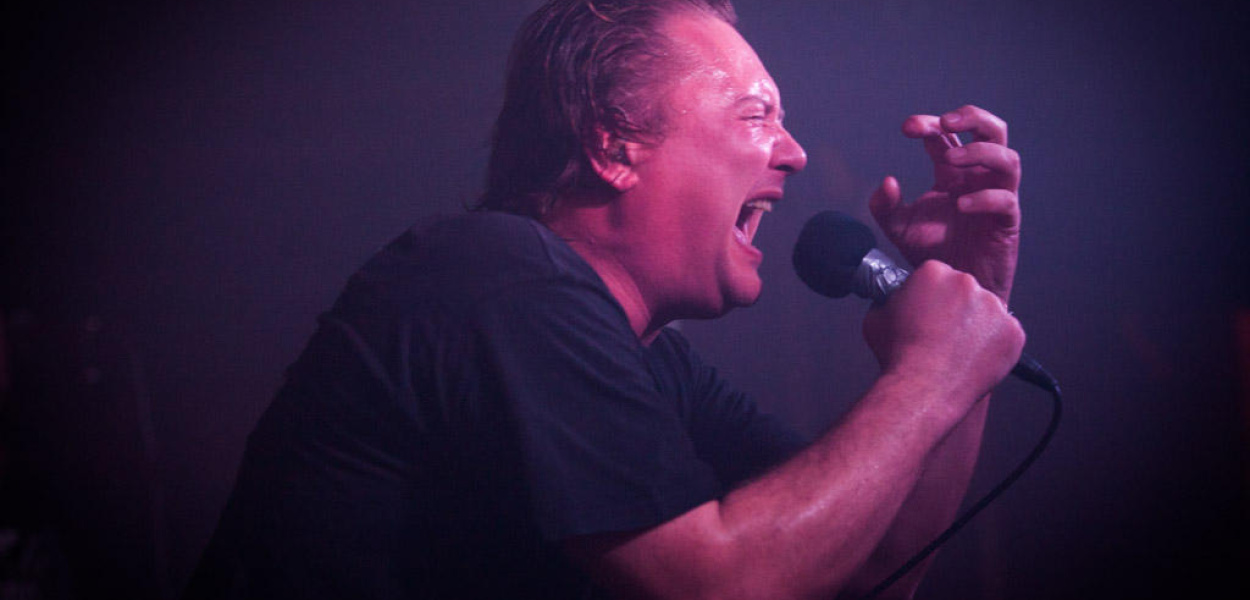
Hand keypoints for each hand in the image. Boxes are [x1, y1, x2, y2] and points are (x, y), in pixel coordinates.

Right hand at [863, 260, 1024, 402]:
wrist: (922, 389)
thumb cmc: (898, 355)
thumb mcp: (876, 317)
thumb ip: (891, 300)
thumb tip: (896, 299)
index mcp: (934, 272)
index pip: (938, 275)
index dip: (931, 296)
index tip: (928, 312)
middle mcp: (968, 283)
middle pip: (965, 289)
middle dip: (956, 307)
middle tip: (942, 333)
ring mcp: (995, 307)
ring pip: (988, 311)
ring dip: (977, 325)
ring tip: (957, 349)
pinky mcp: (1013, 332)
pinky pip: (1006, 334)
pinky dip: (995, 345)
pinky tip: (974, 358)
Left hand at [869, 105, 1020, 301]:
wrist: (952, 287)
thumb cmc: (931, 253)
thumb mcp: (898, 228)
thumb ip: (885, 206)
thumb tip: (888, 181)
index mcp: (953, 173)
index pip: (948, 135)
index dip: (930, 124)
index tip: (907, 128)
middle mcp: (978, 178)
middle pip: (993, 131)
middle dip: (972, 117)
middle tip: (945, 122)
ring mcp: (996, 197)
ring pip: (1008, 158)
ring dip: (980, 152)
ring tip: (949, 161)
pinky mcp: (1006, 223)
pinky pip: (1006, 200)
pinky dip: (985, 197)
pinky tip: (960, 205)